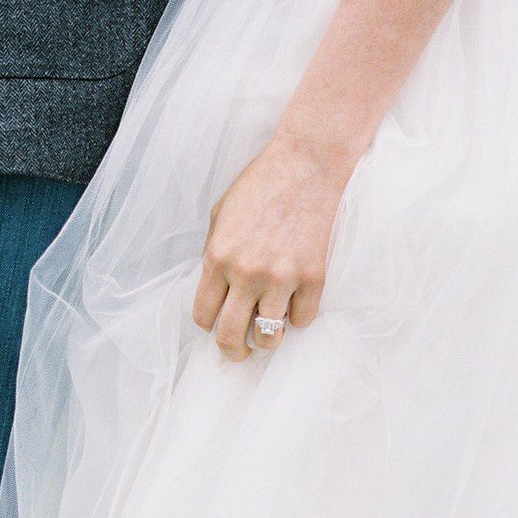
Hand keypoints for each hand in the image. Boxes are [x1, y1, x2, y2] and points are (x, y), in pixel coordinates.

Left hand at [192, 134, 350, 360]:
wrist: (306, 165)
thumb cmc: (261, 185)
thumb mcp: (221, 214)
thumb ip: (214, 253)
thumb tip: (216, 289)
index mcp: (218, 258)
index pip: (204, 315)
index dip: (209, 324)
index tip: (217, 323)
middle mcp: (247, 273)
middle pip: (230, 336)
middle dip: (232, 351)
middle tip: (239, 352)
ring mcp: (282, 278)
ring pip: (269, 337)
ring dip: (267, 341)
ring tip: (269, 332)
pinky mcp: (313, 277)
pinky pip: (303, 320)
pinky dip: (298, 318)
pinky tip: (294, 304)